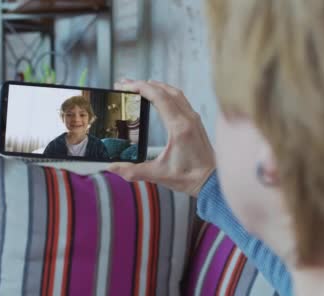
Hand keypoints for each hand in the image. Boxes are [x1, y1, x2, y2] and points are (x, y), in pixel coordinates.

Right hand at [109, 80, 214, 196]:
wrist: (211, 182)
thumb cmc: (189, 178)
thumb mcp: (158, 175)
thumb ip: (133, 171)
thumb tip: (113, 167)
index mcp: (179, 127)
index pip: (159, 97)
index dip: (141, 88)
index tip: (126, 85)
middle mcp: (188, 118)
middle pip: (165, 90)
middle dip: (144, 84)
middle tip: (126, 84)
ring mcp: (194, 118)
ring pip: (175, 92)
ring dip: (157, 86)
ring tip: (140, 86)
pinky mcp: (196, 122)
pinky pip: (181, 99)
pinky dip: (167, 93)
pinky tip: (158, 97)